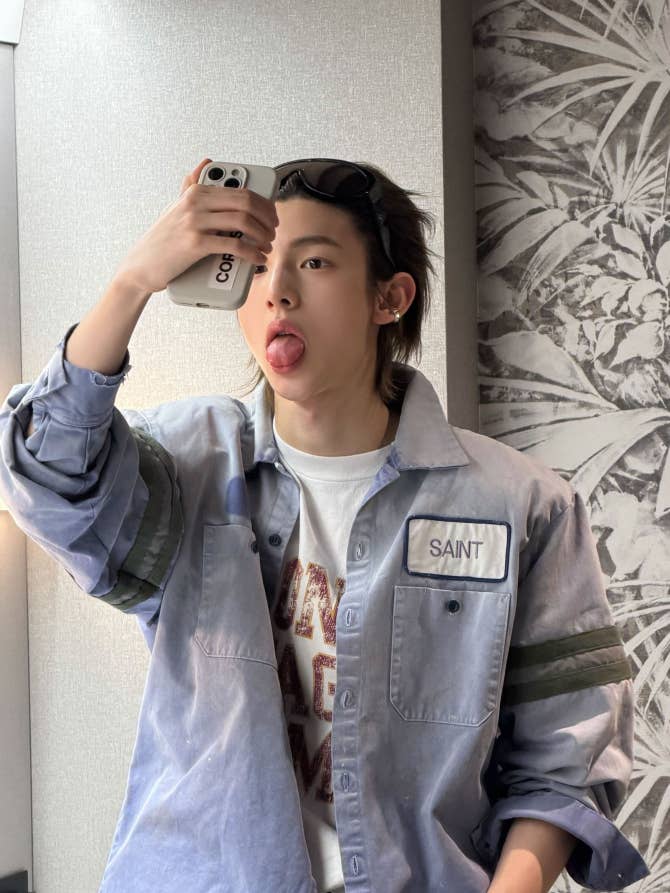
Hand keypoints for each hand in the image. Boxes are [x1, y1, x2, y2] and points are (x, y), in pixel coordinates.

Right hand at [113, 158, 277, 295]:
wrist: (141, 266)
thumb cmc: (163, 239)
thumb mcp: (176, 207)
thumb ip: (191, 186)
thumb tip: (205, 161)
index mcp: (196, 192)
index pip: (241, 191)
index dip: (264, 204)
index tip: (272, 215)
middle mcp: (195, 203)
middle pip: (246, 203)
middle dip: (267, 219)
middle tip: (273, 232)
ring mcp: (195, 222)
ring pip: (243, 222)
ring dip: (263, 236)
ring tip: (267, 246)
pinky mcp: (195, 244)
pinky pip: (234, 246)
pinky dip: (252, 253)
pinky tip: (257, 259)